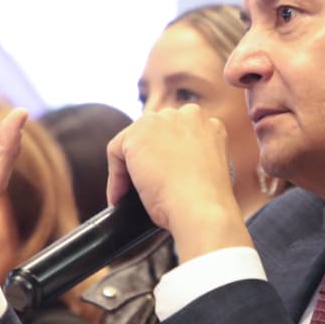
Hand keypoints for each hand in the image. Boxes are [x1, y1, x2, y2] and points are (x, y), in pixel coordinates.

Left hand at [106, 104, 251, 260]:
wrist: (201, 208)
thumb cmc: (206, 202)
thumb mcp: (206, 171)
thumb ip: (190, 159)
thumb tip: (165, 170)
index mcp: (209, 125)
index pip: (177, 133)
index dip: (165, 157)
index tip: (161, 179)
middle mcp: (187, 115)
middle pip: (155, 133)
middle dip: (146, 158)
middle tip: (142, 187)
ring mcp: (162, 121)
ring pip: (135, 142)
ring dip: (130, 168)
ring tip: (129, 195)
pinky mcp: (137, 134)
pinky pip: (116, 152)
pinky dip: (115, 176)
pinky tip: (121, 197)